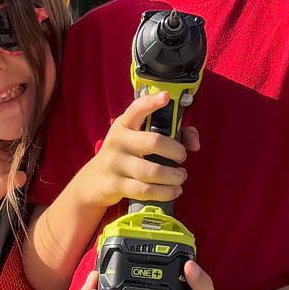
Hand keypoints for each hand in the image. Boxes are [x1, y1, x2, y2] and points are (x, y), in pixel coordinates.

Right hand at [75, 91, 199, 213]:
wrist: (94, 181)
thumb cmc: (125, 155)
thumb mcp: (137, 139)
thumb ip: (170, 133)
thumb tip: (194, 143)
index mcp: (124, 125)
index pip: (137, 109)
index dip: (151, 103)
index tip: (166, 97)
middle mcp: (118, 141)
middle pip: (154, 142)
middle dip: (176, 151)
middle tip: (182, 157)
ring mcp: (115, 164)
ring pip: (152, 171)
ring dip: (173, 176)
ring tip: (181, 177)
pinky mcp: (116, 185)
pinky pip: (146, 190)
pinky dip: (165, 192)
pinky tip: (174, 190)